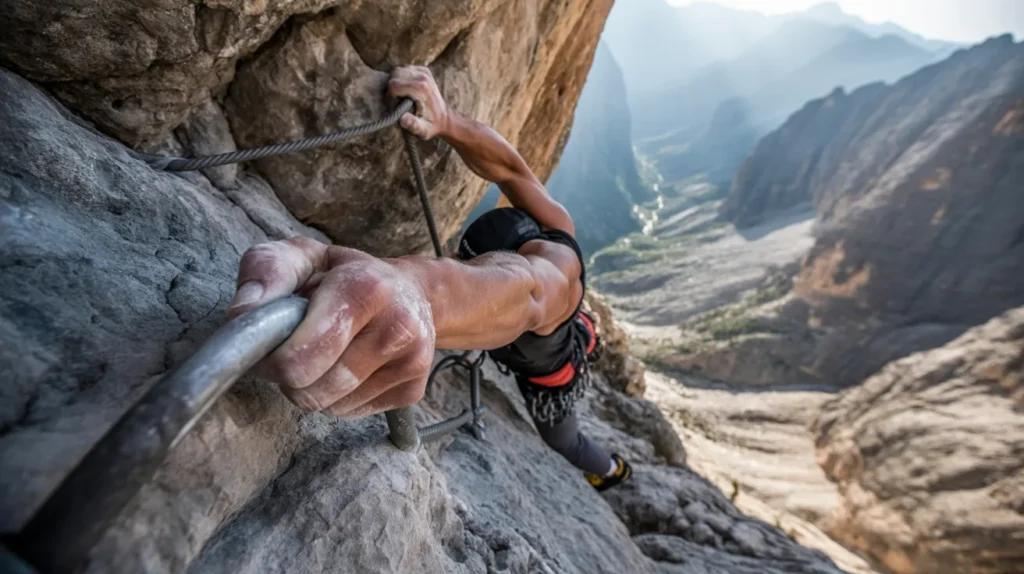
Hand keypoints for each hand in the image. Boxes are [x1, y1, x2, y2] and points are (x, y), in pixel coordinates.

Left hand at [226, 237, 435, 417]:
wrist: (412, 292)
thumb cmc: (346, 275)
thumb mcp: (304, 256)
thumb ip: (268, 272)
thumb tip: (242, 314)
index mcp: (366, 287)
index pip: (301, 356)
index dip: (271, 359)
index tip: (269, 346)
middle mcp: (397, 326)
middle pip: (311, 390)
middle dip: (289, 378)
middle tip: (290, 353)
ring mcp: (410, 361)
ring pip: (328, 406)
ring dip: (311, 388)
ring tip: (321, 356)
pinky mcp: (413, 389)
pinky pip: (349, 413)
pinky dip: (336, 397)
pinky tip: (345, 367)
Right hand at [388, 65, 449, 139]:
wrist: (444, 117)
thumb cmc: (431, 125)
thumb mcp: (423, 130)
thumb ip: (413, 125)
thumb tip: (402, 118)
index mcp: (421, 89)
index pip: (394, 85)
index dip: (390, 96)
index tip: (395, 106)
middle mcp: (423, 77)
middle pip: (394, 74)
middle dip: (391, 88)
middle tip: (396, 101)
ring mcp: (424, 71)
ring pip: (398, 70)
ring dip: (395, 82)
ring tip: (401, 96)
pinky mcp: (423, 69)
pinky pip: (404, 69)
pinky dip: (401, 78)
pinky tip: (406, 89)